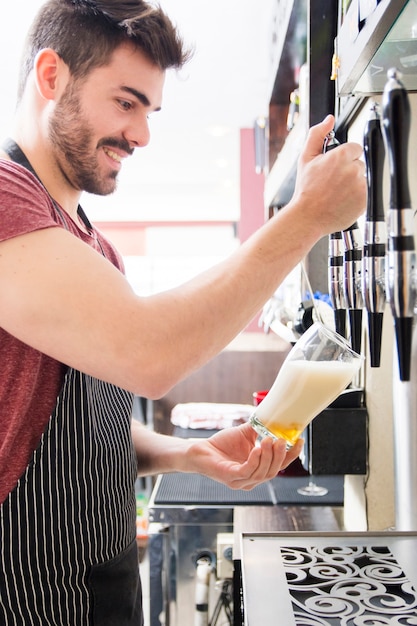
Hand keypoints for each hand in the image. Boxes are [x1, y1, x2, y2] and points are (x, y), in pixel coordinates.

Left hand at [187, 423, 303, 489]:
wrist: (200, 449)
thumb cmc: (222, 444)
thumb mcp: (246, 435)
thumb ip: (260, 429)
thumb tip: (274, 416)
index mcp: (258, 470)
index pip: (280, 466)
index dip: (291, 455)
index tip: (299, 441)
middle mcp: (252, 480)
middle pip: (273, 471)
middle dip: (280, 455)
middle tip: (281, 439)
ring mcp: (241, 482)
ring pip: (263, 473)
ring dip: (268, 456)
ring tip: (268, 439)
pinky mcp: (230, 478)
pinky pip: (247, 471)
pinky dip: (255, 460)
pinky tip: (256, 448)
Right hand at [292, 115, 365, 236]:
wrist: (308, 217)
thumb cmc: (306, 191)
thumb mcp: (306, 159)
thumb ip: (317, 135)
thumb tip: (328, 120)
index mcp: (340, 157)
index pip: (354, 148)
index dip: (344, 157)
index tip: (335, 167)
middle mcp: (353, 170)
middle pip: (359, 163)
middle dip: (348, 170)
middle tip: (333, 181)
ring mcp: (360, 186)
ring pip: (362, 178)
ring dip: (352, 183)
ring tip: (336, 192)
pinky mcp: (364, 200)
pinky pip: (364, 194)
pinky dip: (355, 197)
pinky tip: (341, 200)